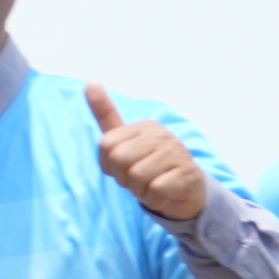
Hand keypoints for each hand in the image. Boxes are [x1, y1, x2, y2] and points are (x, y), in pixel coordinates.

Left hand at [90, 84, 214, 231]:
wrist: (186, 191)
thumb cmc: (149, 165)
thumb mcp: (124, 140)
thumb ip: (106, 113)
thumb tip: (91, 81)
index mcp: (145, 126)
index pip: (106, 145)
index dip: (108, 164)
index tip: (124, 166)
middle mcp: (162, 135)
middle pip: (119, 160)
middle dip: (123, 177)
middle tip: (138, 178)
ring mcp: (177, 153)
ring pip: (135, 176)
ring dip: (138, 189)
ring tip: (151, 184)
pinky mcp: (187, 174)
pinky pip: (153, 190)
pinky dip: (153, 198)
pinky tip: (164, 193)